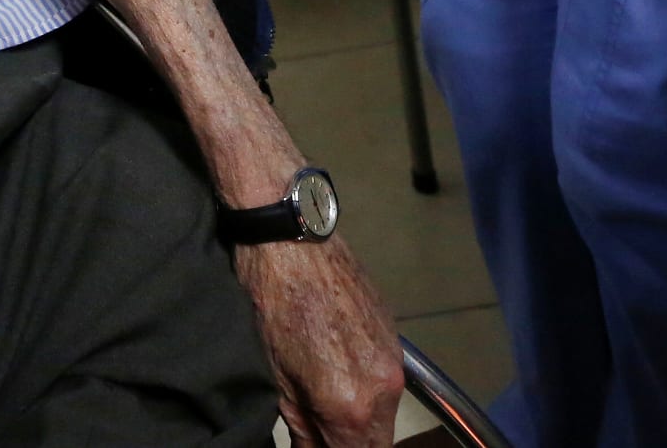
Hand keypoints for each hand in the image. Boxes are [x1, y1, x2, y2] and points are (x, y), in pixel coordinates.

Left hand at [233, 238, 405, 447]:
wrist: (292, 240)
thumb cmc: (270, 306)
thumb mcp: (277, 381)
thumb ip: (303, 428)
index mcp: (350, 407)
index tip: (312, 446)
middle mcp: (384, 390)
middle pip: (377, 444)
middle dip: (350, 444)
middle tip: (321, 431)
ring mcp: (395, 362)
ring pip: (386, 417)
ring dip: (362, 422)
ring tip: (328, 409)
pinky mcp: (395, 339)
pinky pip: (388, 383)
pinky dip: (369, 393)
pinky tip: (341, 376)